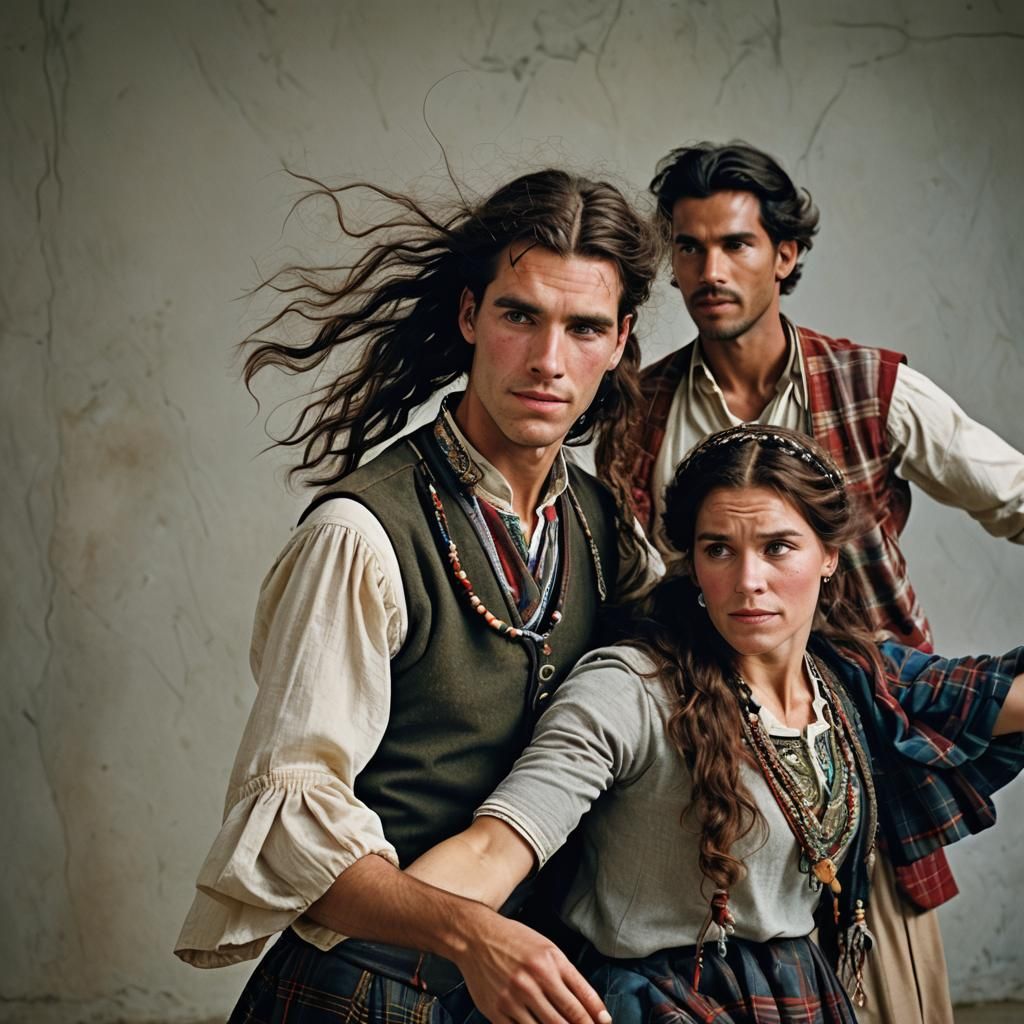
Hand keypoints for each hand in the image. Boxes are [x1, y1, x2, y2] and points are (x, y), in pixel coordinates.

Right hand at [452, 913, 609, 1023]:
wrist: (475, 937)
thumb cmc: (514, 941)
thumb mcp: (547, 949)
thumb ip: (570, 977)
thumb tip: (593, 1009)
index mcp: (549, 962)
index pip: (581, 999)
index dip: (596, 1018)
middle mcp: (532, 980)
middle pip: (567, 1019)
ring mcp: (513, 997)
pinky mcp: (496, 1011)